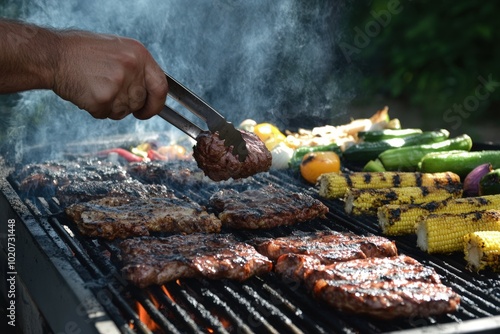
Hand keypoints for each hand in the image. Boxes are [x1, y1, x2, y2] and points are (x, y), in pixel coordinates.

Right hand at [53, 31, 167, 119]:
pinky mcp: (104, 100)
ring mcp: (118, 85)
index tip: (149, 110)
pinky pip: (107, 115)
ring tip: (95, 87)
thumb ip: (137, 69)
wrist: (54, 55)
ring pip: (124, 111)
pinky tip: (87, 92)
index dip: (156, 103)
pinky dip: (97, 109)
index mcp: (139, 55)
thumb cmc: (83, 52)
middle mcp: (132, 69)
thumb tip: (151, 92)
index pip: (161, 86)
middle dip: (127, 103)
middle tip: (108, 91)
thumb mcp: (119, 50)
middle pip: (140, 102)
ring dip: (111, 107)